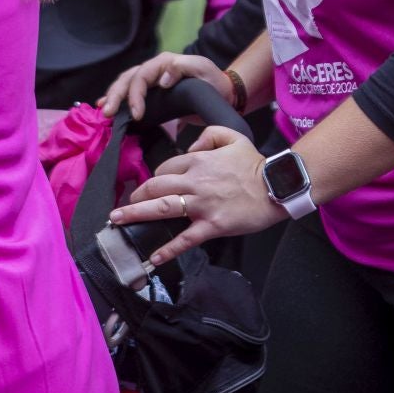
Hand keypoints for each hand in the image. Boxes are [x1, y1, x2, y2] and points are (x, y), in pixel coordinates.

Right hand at [100, 52, 231, 119]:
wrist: (221, 92)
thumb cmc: (213, 80)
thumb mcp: (203, 69)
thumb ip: (184, 68)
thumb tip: (162, 80)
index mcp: (164, 62)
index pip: (142, 76)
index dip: (136, 95)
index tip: (137, 114)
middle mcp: (154, 69)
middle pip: (128, 79)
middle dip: (116, 96)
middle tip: (108, 113)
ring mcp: (151, 80)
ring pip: (125, 85)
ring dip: (113, 97)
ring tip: (104, 111)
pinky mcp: (151, 93)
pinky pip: (131, 94)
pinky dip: (119, 101)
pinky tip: (107, 109)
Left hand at [108, 126, 281, 266]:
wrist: (275, 187)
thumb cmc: (255, 164)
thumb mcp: (233, 136)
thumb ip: (208, 134)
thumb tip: (190, 145)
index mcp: (198, 160)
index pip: (165, 167)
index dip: (155, 177)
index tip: (152, 187)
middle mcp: (195, 182)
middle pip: (155, 187)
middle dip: (136, 196)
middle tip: (124, 206)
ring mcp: (202, 205)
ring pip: (162, 209)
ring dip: (136, 215)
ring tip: (118, 221)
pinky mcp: (212, 225)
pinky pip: (185, 239)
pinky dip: (168, 249)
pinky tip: (154, 257)